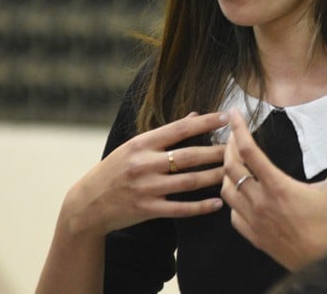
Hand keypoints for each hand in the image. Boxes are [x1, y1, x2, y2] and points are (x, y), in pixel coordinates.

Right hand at [65, 112, 227, 236]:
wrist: (86, 204)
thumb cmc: (113, 170)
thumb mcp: (134, 146)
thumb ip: (164, 134)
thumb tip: (194, 117)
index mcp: (142, 143)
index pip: (180, 129)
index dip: (206, 123)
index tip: (227, 117)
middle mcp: (144, 164)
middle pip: (189, 156)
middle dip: (217, 151)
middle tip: (239, 147)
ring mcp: (146, 188)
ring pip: (189, 182)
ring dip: (214, 177)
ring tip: (234, 172)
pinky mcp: (147, 210)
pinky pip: (180, 208)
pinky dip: (201, 206)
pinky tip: (218, 203)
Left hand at [220, 108, 326, 269]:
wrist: (326, 264)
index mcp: (278, 186)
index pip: (249, 151)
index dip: (238, 129)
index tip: (233, 114)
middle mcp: (261, 202)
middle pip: (231, 167)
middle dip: (228, 147)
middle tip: (233, 135)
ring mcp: (254, 221)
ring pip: (227, 191)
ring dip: (227, 173)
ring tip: (234, 162)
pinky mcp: (254, 236)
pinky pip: (233, 215)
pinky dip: (233, 201)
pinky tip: (241, 195)